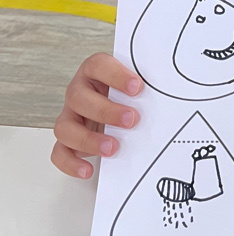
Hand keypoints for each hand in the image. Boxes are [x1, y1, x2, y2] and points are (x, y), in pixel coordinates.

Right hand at [51, 53, 142, 178]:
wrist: (118, 106)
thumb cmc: (128, 93)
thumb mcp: (136, 85)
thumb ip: (147, 85)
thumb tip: (171, 91)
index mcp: (94, 71)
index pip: (98, 65)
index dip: (116, 75)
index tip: (137, 87)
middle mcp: (78, 92)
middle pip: (78, 97)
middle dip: (106, 111)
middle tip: (132, 120)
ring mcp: (70, 116)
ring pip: (65, 127)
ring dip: (89, 139)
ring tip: (113, 148)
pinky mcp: (67, 140)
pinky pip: (59, 152)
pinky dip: (71, 163)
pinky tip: (89, 169)